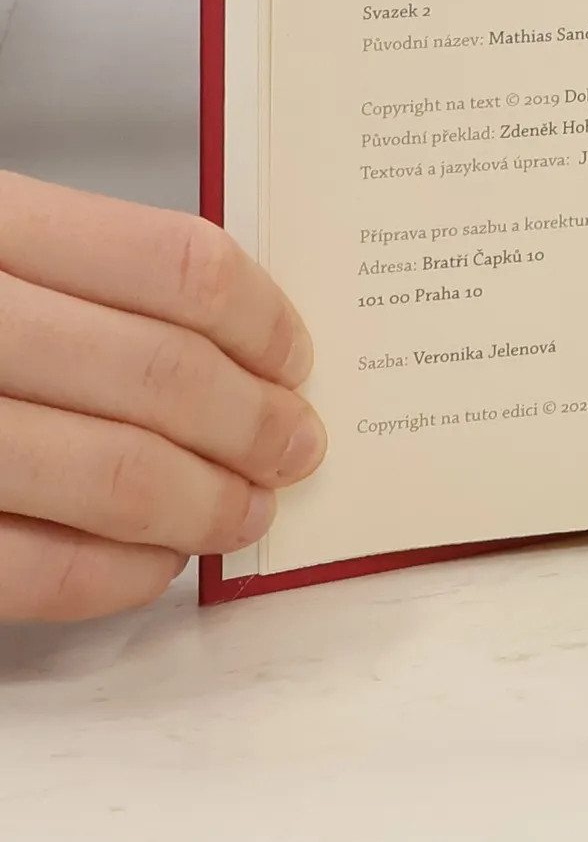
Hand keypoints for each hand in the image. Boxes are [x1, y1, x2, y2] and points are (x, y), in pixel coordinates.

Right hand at [0, 173, 324, 621]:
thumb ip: (87, 274)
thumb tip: (240, 344)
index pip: (176, 267)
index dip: (262, 320)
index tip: (297, 357)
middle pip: (163, 376)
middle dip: (255, 424)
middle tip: (296, 444)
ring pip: (116, 474)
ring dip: (207, 504)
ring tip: (246, 509)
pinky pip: (37, 569)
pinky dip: (121, 574)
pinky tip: (157, 562)